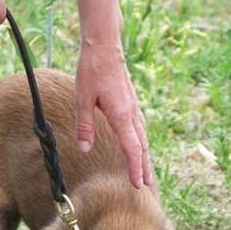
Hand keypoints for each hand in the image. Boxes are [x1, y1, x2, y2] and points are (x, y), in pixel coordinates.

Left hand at [75, 40, 151, 188]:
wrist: (104, 45)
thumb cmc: (92, 69)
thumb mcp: (83, 99)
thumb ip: (85, 126)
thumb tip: (85, 149)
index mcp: (121, 115)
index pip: (132, 148)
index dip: (135, 168)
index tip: (138, 183)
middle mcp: (131, 113)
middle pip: (142, 146)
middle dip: (145, 166)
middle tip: (147, 184)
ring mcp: (133, 107)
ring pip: (142, 137)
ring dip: (145, 155)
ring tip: (146, 170)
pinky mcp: (131, 102)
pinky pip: (139, 127)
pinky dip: (141, 142)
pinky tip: (139, 145)